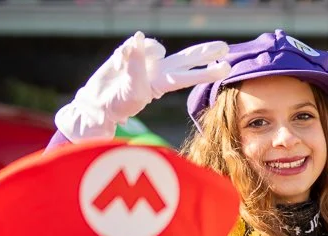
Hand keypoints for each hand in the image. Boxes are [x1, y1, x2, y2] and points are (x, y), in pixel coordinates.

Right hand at [56, 31, 229, 141]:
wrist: (99, 102)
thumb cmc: (118, 103)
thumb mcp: (131, 90)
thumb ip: (136, 66)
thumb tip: (138, 39)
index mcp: (163, 84)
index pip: (189, 76)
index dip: (208, 72)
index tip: (228, 68)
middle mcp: (159, 70)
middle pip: (187, 58)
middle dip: (205, 52)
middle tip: (225, 47)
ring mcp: (146, 60)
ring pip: (156, 47)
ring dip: (144, 53)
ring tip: (128, 66)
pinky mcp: (132, 52)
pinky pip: (133, 44)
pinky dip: (127, 51)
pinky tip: (120, 62)